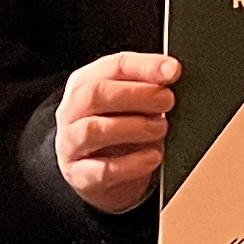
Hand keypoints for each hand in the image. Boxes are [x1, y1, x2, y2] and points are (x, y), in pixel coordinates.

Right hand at [55, 52, 179, 211]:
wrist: (102, 176)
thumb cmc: (121, 132)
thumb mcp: (133, 105)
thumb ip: (149, 88)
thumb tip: (172, 74)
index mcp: (85, 83)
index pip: (114, 66)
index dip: (145, 66)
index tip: (173, 71)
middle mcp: (72, 111)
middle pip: (96, 94)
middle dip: (137, 95)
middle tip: (167, 101)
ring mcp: (71, 144)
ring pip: (93, 130)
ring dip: (133, 127)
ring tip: (160, 128)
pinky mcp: (79, 175)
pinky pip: (102, 170)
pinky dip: (132, 163)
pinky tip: (152, 158)